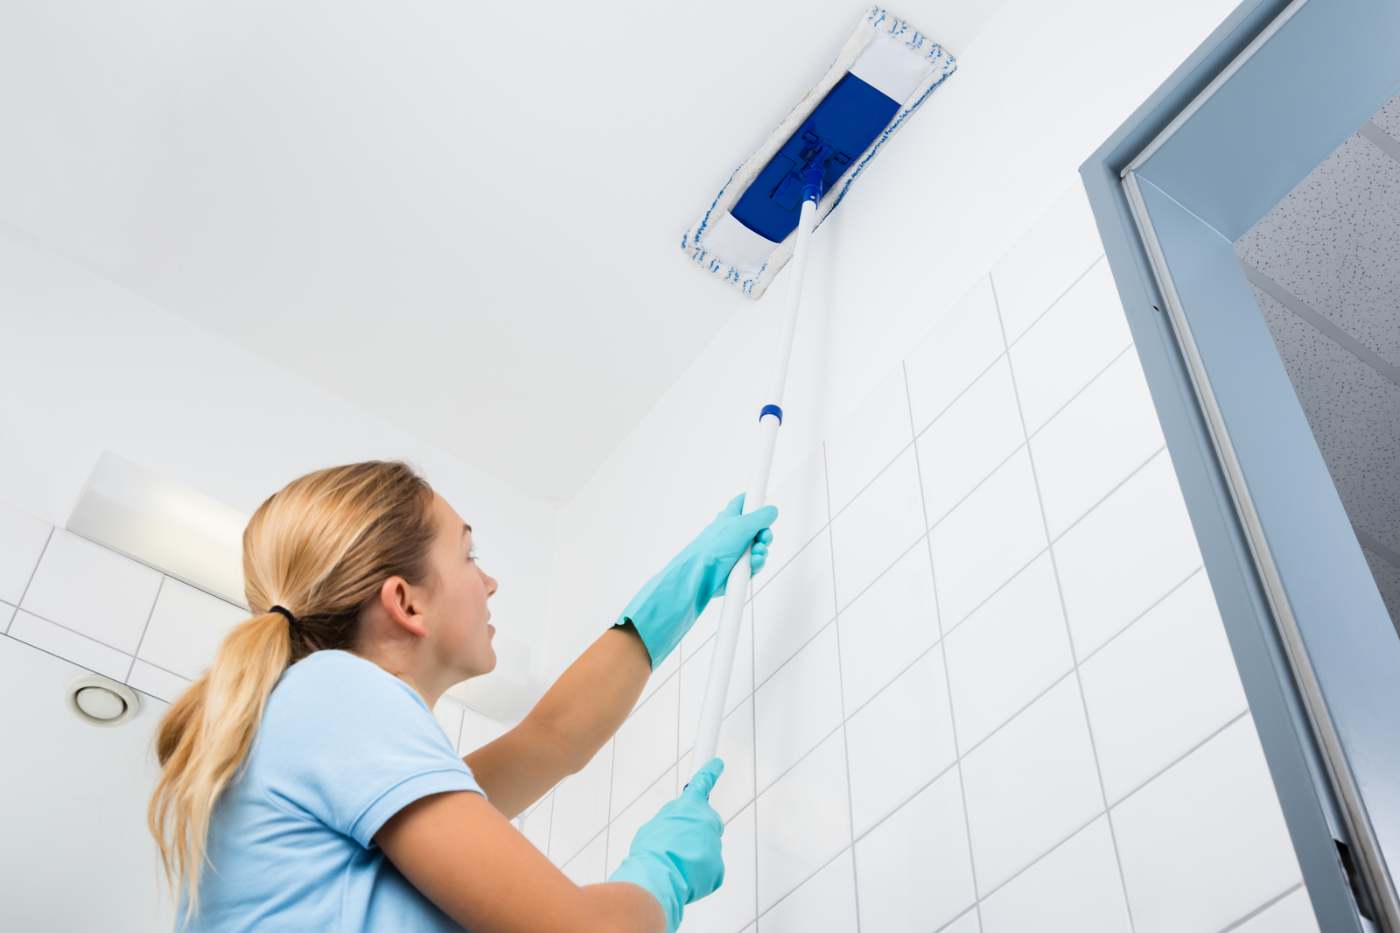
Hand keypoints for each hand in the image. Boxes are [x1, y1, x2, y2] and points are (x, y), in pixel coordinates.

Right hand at [608, 759, 725, 932]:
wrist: (657, 876)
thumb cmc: (650, 851)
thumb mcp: (654, 825)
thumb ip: (671, 820)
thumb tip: (677, 827)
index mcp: (689, 806)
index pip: (702, 783)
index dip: (710, 772)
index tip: (718, 763)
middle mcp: (707, 821)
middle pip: (706, 823)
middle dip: (696, 832)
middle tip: (678, 846)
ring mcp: (715, 844)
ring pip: (706, 849)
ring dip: (694, 856)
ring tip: (675, 865)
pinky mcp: (718, 867)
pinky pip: (709, 869)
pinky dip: (699, 875)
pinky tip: (684, 877)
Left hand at [615, 493, 778, 667]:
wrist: (700, 575)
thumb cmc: (712, 548)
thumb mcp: (741, 525)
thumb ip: (760, 516)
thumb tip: (772, 510)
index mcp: (730, 517)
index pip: (743, 502)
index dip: (755, 501)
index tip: (765, 502)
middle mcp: (732, 533)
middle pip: (758, 529)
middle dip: (765, 534)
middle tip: (763, 537)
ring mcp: (735, 551)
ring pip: (758, 548)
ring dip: (761, 551)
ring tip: (755, 553)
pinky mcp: (737, 568)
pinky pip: (754, 564)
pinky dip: (756, 564)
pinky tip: (752, 565)